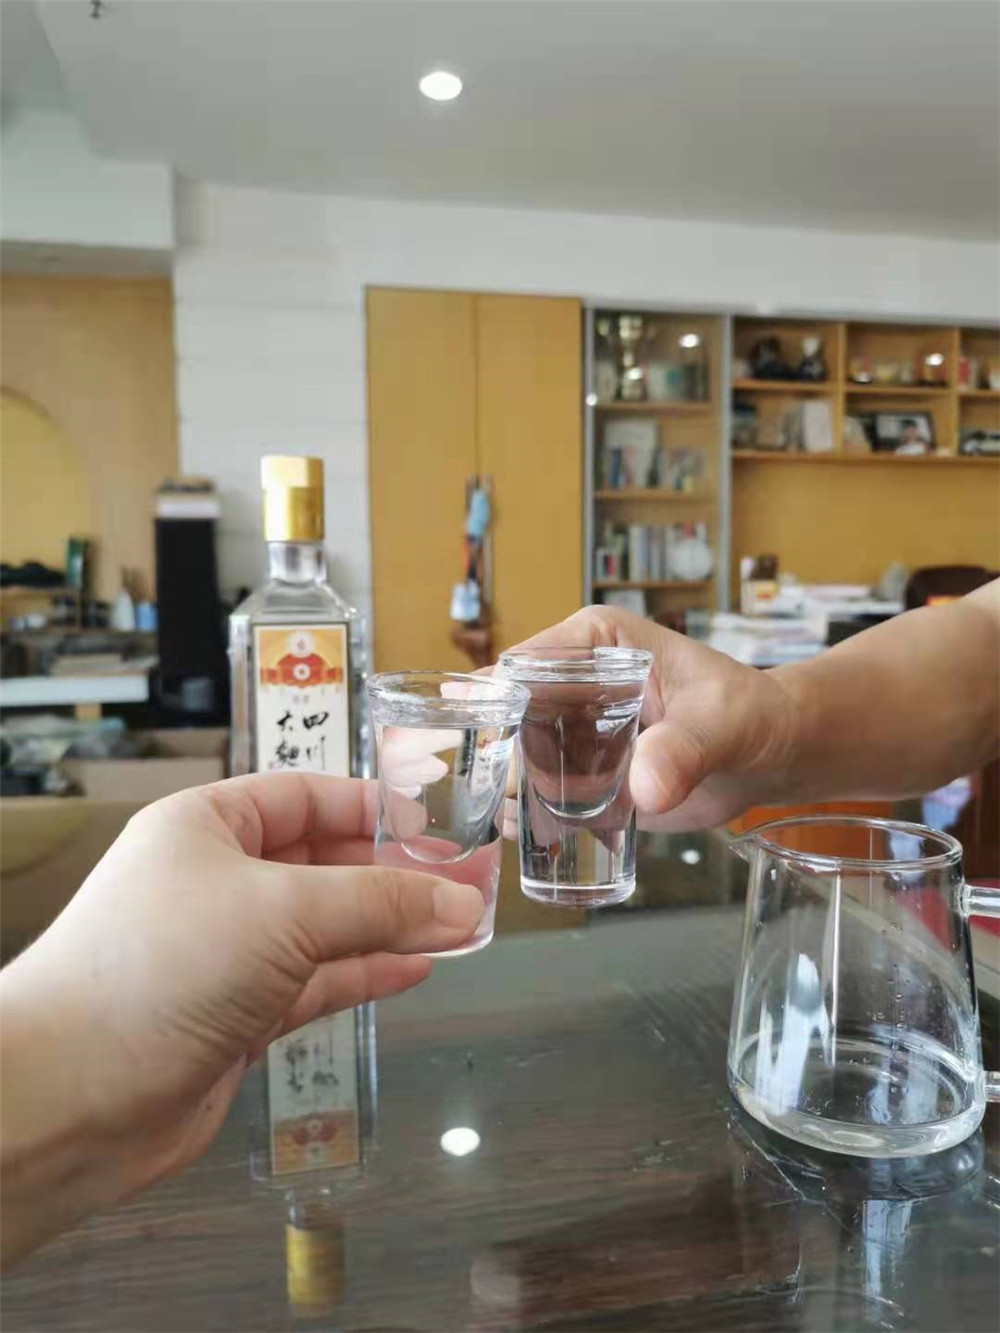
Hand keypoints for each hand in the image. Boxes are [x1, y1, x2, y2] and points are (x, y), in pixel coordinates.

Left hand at [1, 774, 482, 1265]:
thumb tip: (466, 902)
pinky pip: (315, 982)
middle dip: (394, 872)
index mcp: (206, 826)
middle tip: (467, 879)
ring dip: (390, 926)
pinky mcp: (237, 1017)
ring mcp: (227, 953)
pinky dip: (365, 974)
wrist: (74, 1095)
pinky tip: (418, 968)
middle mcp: (215, 881)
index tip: (438, 821)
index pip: (304, 797)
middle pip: (322, 863)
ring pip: (326, 928)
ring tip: (462, 925)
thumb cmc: (167, 964)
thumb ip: (382, 903)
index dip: (371, 806)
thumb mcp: (285, 910)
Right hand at [505, 607, 800, 831]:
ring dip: (509, 792)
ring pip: (514, 759)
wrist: (773, 756)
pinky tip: (538, 837)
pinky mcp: (581, 774)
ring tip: (524, 821)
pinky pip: (539, 794)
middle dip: (499, 756)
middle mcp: (572, 683)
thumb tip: (647, 791)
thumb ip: (686, 748)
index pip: (526, 662)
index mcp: (596, 642)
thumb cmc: (753, 714)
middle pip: (507, 715)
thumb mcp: (723, 722)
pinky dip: (530, 818)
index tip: (483, 739)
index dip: (494, 698)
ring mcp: (572, 731)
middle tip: (512, 794)